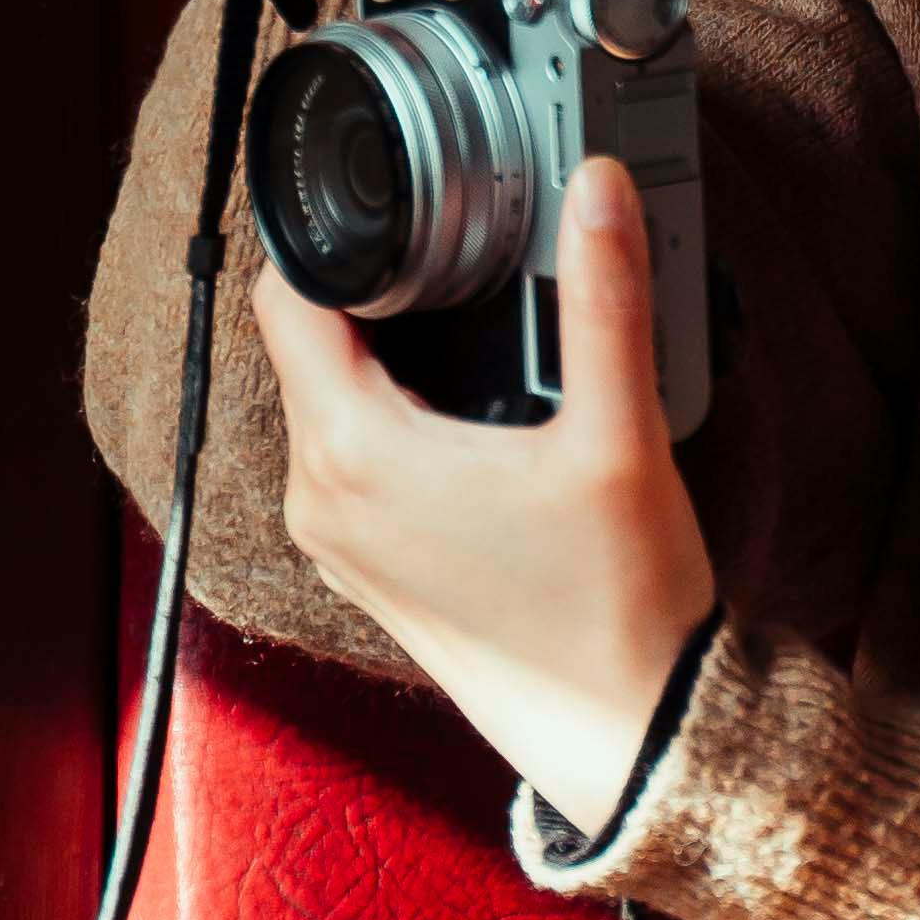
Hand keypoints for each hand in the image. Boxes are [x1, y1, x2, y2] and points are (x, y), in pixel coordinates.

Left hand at [252, 154, 717, 833]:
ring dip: (388, 356)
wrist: (630, 735)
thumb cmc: (618, 603)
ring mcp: (338, 542)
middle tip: (461, 249)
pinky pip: (352, 460)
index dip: (337, 236)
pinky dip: (395, 418)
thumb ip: (604, 296)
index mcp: (355, 454)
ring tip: (477, 325)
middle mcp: (320, 500)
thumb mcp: (618, 433)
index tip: (400, 200)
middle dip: (377, 290)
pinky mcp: (370, 569)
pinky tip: (475, 411)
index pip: (289, 299)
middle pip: (312, 345)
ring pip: (332, 401)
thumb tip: (595, 183)